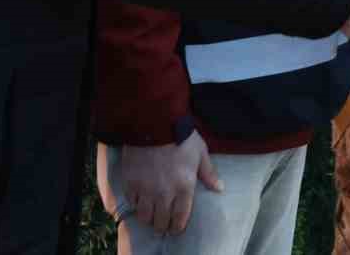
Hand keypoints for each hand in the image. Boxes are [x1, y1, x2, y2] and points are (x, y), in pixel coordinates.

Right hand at [98, 132, 220, 236]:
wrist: (154, 121)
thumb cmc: (181, 135)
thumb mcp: (200, 152)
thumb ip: (208, 173)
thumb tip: (219, 188)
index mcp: (184, 187)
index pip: (180, 219)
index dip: (177, 227)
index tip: (176, 227)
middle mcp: (164, 193)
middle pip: (160, 222)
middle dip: (162, 225)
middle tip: (162, 222)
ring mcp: (146, 189)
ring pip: (144, 217)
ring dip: (148, 217)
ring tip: (151, 213)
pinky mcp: (130, 182)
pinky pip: (132, 202)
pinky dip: (136, 203)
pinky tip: (140, 199)